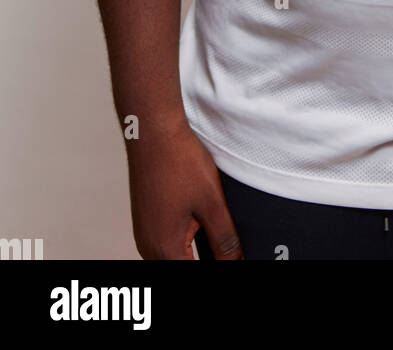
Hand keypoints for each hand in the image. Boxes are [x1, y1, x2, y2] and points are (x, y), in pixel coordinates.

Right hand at [126, 116, 242, 259]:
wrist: (153, 132)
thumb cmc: (178, 161)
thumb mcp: (211, 202)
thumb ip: (224, 238)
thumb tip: (234, 261)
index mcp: (165, 248)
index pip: (193, 274)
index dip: (217, 266)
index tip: (229, 259)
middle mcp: (149, 246)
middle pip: (181, 266)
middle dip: (204, 259)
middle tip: (228, 249)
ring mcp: (145, 233)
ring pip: (173, 256)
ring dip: (193, 252)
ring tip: (212, 232)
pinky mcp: (146, 221)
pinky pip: (166, 242)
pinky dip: (184, 240)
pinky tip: (198, 222)